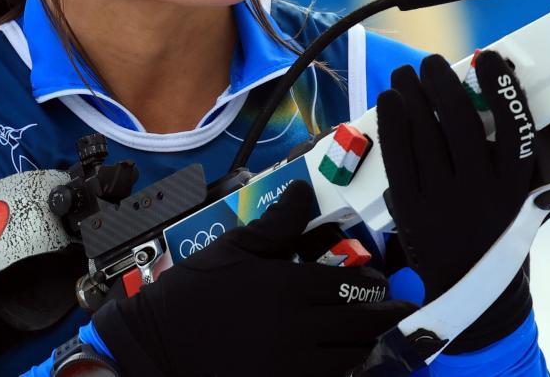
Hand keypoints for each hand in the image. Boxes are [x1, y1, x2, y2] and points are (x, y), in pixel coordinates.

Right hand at [93, 180, 414, 376]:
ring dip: (366, 342)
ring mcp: (292, 366)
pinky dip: (342, 370)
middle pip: (362, 324)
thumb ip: (277, 223)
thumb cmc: (194, 293)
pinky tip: (338, 360)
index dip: (372, 284)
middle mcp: (300, 329)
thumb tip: (303, 191)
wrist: (155, 346)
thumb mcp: (234, 247)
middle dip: (384, 313)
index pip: (351, 286)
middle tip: (394, 307)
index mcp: (291, 288)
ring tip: (370, 333)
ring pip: (351, 357)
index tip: (378, 281)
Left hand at [376, 51, 536, 352]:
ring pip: (425, 135)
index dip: (503, 88)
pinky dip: (393, 124)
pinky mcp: (411, 209)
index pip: (515, 127)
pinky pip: (399, 157)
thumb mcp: (541, 197)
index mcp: (517, 185)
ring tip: (405, 74)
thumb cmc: (508, 228)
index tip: (490, 58)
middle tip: (433, 62)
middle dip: (443, 83)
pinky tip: (390, 102)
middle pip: (460, 123)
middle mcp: (481, 191)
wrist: (473, 285)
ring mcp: (443, 200)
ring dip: (412, 95)